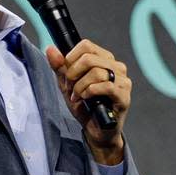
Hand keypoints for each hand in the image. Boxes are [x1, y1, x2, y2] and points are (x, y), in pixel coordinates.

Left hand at [46, 40, 131, 165]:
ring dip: (80, 86)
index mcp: (104, 59)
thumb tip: (51, 48)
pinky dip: (89, 92)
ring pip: (97, 72)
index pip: (86, 45)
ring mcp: (123, 80)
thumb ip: (59, 67)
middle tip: (70, 87)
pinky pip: (105, 86)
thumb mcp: (66, 84)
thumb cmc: (83, 105)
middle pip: (88, 58)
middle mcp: (116, 67)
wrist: (95, 129)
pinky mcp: (124, 95)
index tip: (67, 74)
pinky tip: (86, 99)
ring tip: (78, 96)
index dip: (70, 58)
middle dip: (73, 74)